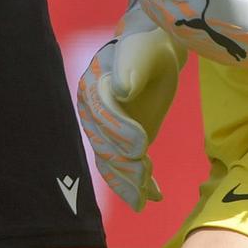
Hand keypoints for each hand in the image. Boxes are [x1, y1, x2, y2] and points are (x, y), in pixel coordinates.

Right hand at [76, 0, 182, 210]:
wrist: (154, 54)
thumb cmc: (147, 49)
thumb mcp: (141, 51)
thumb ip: (130, 68)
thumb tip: (121, 90)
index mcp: (91, 88)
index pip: (103, 114)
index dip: (120, 131)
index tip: (141, 146)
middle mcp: (93, 113)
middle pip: (105, 144)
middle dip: (124, 164)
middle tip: (144, 177)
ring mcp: (107, 132)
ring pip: (112, 162)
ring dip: (128, 182)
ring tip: (145, 198)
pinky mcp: (123, 144)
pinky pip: (126, 167)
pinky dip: (141, 185)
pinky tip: (155, 197)